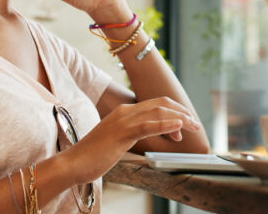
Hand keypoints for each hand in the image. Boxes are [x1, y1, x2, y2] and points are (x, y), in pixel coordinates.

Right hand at [65, 97, 201, 182]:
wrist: (73, 163)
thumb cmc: (94, 156)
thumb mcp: (117, 141)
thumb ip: (133, 135)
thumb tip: (150, 136)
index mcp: (124, 112)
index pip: (156, 104)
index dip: (174, 112)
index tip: (185, 124)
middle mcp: (125, 112)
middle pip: (161, 104)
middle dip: (181, 112)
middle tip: (195, 124)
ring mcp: (123, 121)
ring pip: (158, 112)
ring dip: (179, 119)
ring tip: (192, 126)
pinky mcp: (121, 133)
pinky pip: (147, 126)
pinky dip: (165, 125)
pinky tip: (178, 128)